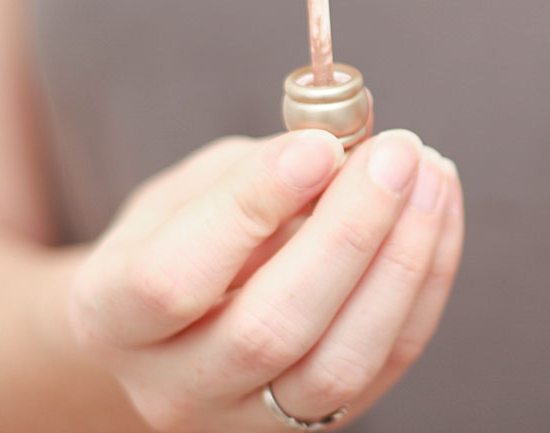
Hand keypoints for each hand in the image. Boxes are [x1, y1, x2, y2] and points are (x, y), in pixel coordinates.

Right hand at [66, 129, 462, 431]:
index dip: (251, 207)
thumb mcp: (185, 190)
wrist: (172, 328)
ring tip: (430, 175)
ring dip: (402, 261)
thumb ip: (250, 177)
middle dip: (348, 232)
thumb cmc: (178, 236)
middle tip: (397, 154)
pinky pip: (388, 360)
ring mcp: (248, 421)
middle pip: (270, 329)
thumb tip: (340, 153)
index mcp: (110, 316)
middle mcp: (173, 387)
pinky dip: (426, 282)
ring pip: (340, 363)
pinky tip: (439, 210)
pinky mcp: (317, 424)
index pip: (173, 279)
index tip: (318, 145)